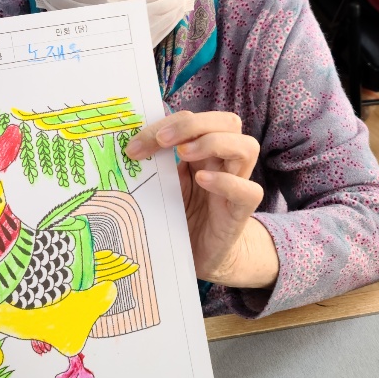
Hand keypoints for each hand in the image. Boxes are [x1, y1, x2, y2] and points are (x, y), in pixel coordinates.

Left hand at [126, 111, 277, 289]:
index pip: (194, 120)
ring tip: (184, 154)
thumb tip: (130, 145)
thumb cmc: (182, 217)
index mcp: (204, 151)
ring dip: (214, 142)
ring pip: (247, 147)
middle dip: (192, 124)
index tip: (135, 145)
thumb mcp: (164, 186)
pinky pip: (248, 190)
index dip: (165, 124)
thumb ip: (157, 164)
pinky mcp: (241, 212)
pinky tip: (203, 180)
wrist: (200, 256)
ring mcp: (237, 185)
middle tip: (162, 140)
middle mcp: (224, 162)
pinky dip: (227, 181)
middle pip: (227, 122)